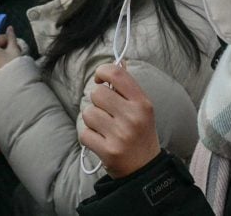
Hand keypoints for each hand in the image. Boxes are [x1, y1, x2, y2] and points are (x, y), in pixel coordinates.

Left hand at [80, 63, 159, 178]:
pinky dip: (89, 136)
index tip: (101, 79)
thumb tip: (119, 61)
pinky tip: (101, 140)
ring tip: (105, 128)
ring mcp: (120, 135)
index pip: (117, 73)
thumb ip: (128, 86)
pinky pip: (84, 133)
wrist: (145, 170)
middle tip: (106, 111)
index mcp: (142, 103)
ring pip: (88, 113)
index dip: (103, 72)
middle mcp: (132, 117)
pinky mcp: (107, 151)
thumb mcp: (142, 109)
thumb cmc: (141, 134)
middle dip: (97, 101)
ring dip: (92, 120)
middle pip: (97, 93)